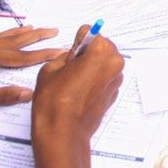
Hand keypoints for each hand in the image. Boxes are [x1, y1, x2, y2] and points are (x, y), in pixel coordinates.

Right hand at [32, 25, 124, 145]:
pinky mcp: (113, 93)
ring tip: (73, 81)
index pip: (91, 33)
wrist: (62, 134)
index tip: (71, 52)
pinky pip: (104, 77)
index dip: (77, 41)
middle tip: (70, 67)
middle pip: (101, 46)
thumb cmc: (55, 103)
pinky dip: (94, 79)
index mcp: (102, 53)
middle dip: (87, 52)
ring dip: (91, 66)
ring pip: (104, 62)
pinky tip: (79, 91)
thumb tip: (73, 52)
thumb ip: (66, 54)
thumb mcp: (51, 68)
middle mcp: (114, 65)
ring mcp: (116, 80)